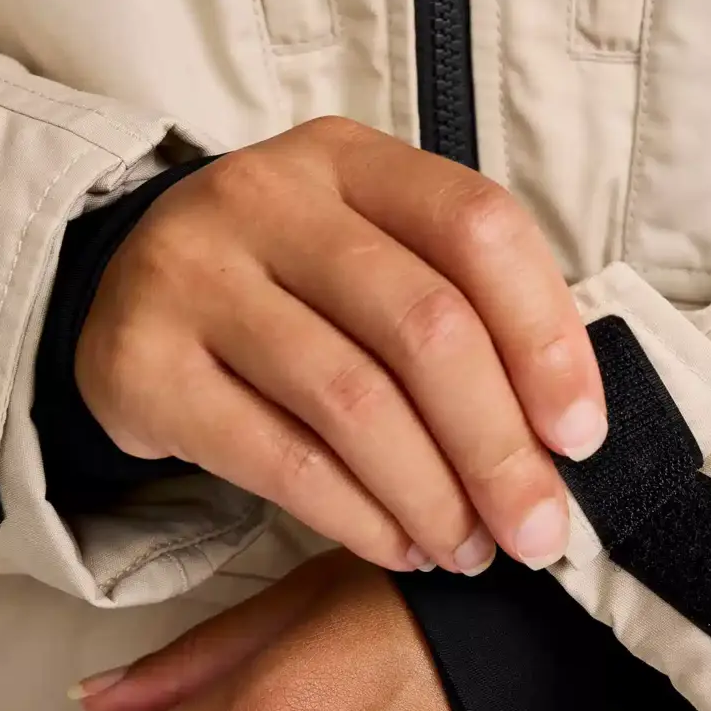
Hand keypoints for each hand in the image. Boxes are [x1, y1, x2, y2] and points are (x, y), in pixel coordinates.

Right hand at [77, 118, 605, 574]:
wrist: (129, 293)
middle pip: (424, 326)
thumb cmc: (292, 287)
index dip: (547, 339)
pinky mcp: (143, 366)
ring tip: (469, 551)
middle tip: (537, 532)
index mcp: (350, 159)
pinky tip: (401, 548)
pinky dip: (358, 518)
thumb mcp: (373, 255)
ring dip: (432, 497)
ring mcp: (195, 276)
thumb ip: (464, 312)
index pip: (478, 229)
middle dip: (499, 447)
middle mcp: (267, 199)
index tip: (581, 437)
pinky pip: (278, 459)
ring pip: (353, 402)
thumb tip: (559, 437)